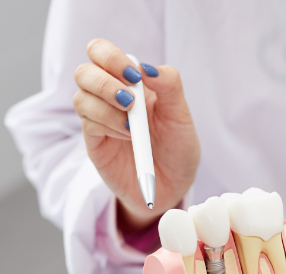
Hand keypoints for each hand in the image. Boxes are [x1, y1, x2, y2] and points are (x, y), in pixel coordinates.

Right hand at [74, 38, 199, 230]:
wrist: (173, 186)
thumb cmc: (177, 148)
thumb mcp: (181, 116)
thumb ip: (169, 86)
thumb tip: (146, 68)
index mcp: (130, 83)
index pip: (102, 52)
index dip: (111, 57)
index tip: (135, 76)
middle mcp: (109, 97)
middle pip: (84, 72)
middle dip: (104, 82)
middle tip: (130, 100)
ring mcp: (99, 119)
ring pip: (81, 98)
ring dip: (107, 108)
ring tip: (133, 126)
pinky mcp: (95, 142)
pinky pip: (87, 125)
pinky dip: (108, 126)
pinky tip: (128, 136)